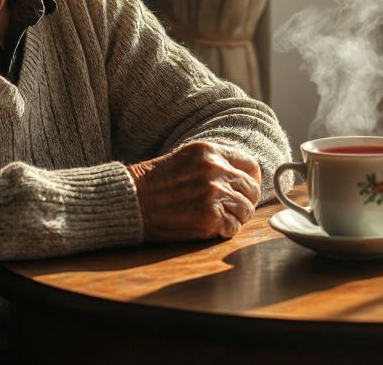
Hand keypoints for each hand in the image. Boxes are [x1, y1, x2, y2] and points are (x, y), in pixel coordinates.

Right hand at [126, 142, 262, 241]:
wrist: (130, 200)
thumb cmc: (154, 182)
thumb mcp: (186, 158)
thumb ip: (214, 163)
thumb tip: (242, 175)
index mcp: (210, 152)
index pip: (250, 164)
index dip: (251, 179)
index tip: (246, 188)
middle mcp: (215, 170)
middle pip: (252, 189)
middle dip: (246, 201)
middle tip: (234, 209)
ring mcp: (213, 194)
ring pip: (246, 210)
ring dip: (236, 218)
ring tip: (221, 219)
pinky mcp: (209, 218)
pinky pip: (233, 228)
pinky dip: (226, 231)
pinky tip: (213, 228)